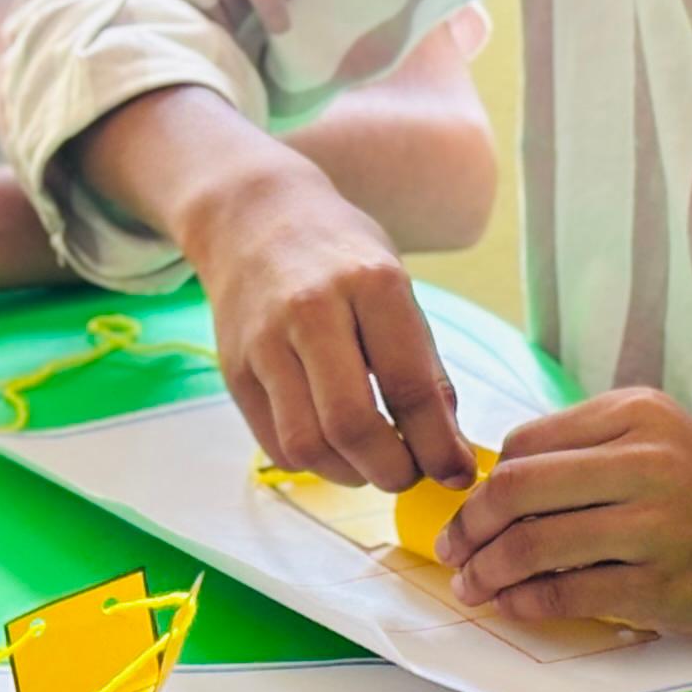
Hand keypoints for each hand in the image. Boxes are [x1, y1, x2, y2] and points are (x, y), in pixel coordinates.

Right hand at [174, 150, 466, 491]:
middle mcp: (312, 312)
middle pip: (351, 424)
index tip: (456, 473)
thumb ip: (423, 366)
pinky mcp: (235, 370)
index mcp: (371, 284)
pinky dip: (314, 462)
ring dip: (350, 474)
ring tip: (372, 463)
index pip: (410, 386)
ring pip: (308, 444)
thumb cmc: (340, 255)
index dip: (438, 445)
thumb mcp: (397, 287)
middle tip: (410, 474)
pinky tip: (334, 448)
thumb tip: (451, 451)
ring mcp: (264, 343)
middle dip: (392, 470)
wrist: (253, 218)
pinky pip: (276, 443)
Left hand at [433, 389, 691, 640]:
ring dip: (487, 571)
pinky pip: (568, 593)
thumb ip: (591, 455)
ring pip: (533, 543)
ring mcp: (655, 523)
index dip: (482, 484)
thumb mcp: (664, 443)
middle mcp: (644, 460)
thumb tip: (502, 493)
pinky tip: (517, 607)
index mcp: (636, 415)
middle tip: (452, 553)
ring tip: (473, 587)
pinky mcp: (665, 584)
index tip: (466, 513)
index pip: (525, 444)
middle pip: (516, 489)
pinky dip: (527, 603)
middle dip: (468, 527)